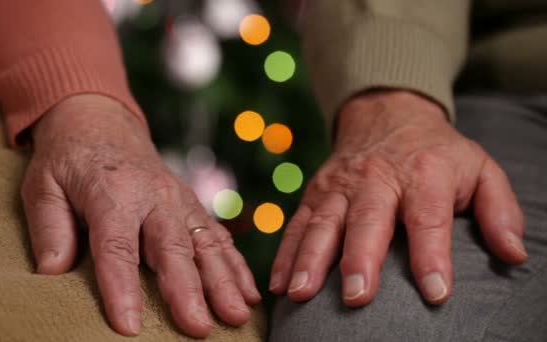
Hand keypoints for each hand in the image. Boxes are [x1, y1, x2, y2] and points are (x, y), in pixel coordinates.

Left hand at [21, 95, 259, 336]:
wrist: (101, 121)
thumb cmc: (68, 158)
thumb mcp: (42, 185)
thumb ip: (49, 227)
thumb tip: (53, 272)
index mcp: (112, 192)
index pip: (117, 246)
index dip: (122, 288)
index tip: (129, 326)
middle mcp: (153, 196)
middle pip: (172, 248)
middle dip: (188, 290)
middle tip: (199, 328)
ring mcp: (178, 199)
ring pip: (205, 243)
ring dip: (224, 281)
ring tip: (238, 315)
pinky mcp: (191, 204)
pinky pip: (218, 235)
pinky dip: (235, 264)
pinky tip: (250, 291)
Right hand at [269, 90, 526, 305]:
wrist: (386, 113)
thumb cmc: (435, 153)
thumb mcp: (479, 168)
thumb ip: (499, 210)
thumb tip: (514, 254)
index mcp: (423, 174)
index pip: (428, 217)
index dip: (432, 254)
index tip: (434, 291)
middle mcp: (376, 178)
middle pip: (367, 219)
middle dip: (359, 258)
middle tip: (356, 296)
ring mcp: (340, 185)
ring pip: (322, 223)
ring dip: (310, 258)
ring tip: (300, 293)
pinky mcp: (316, 193)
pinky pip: (297, 224)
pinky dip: (285, 253)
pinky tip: (279, 283)